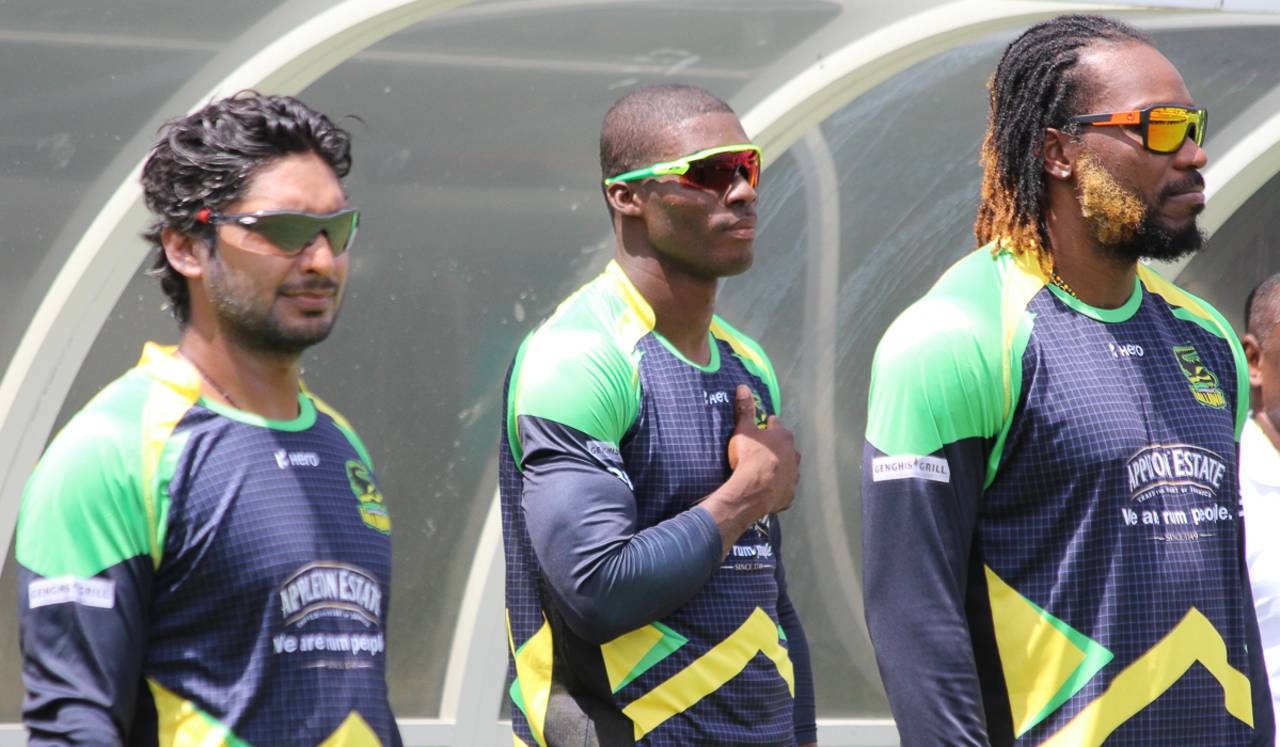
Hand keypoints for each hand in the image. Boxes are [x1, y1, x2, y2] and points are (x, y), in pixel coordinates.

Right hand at [725, 384, 799, 516]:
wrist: (754, 491)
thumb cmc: (749, 456)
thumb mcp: (744, 430)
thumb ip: (744, 409)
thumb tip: (743, 387)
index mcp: (783, 436)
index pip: (776, 424)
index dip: (767, 425)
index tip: (762, 426)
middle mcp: (793, 454)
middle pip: (785, 446)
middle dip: (776, 446)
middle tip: (761, 450)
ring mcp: (793, 475)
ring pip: (788, 466)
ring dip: (780, 466)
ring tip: (766, 470)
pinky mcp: (790, 493)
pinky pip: (784, 487)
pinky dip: (778, 486)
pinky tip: (769, 488)